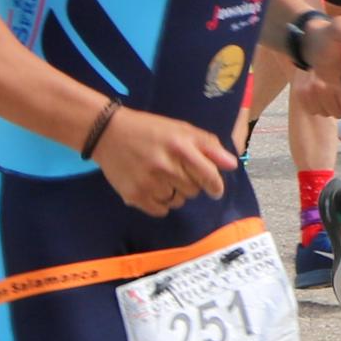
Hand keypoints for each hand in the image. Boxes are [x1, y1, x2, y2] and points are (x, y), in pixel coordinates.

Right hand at [92, 105, 237, 217]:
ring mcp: (149, 183)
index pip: (209, 176)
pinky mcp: (134, 196)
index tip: (215, 189)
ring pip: (178, 201)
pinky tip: (153, 187)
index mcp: (180, 147)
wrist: (108, 133)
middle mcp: (165, 166)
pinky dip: (161, 203)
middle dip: (191, 183)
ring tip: (162, 177)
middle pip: (194, 190)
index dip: (215, 185)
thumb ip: (209, 146)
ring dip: (176, 193)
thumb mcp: (181, 130)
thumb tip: (232, 165)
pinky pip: (161, 210)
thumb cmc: (150, 130)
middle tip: (176, 171)